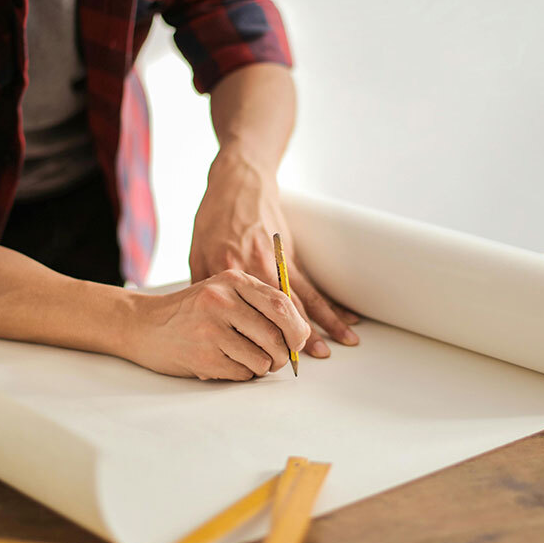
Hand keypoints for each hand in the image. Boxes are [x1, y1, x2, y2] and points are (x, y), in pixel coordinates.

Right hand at [127, 269, 310, 379]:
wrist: (143, 324)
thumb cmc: (192, 312)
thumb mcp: (223, 292)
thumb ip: (259, 304)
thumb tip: (302, 334)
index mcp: (233, 280)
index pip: (282, 304)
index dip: (297, 328)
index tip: (298, 341)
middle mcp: (221, 301)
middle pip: (276, 335)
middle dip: (284, 354)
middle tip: (277, 359)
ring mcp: (210, 329)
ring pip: (262, 359)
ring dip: (261, 367)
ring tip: (246, 360)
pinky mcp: (202, 356)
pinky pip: (242, 373)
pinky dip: (242, 374)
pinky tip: (227, 364)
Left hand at [188, 150, 359, 357]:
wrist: (239, 181)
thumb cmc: (213, 216)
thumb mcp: (196, 251)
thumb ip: (202, 286)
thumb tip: (206, 318)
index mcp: (228, 271)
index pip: (243, 313)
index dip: (255, 337)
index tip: (263, 359)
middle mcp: (255, 268)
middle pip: (278, 310)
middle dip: (295, 337)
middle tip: (308, 361)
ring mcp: (277, 261)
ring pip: (302, 299)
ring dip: (324, 323)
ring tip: (341, 345)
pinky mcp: (290, 255)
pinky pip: (312, 284)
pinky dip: (330, 302)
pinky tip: (346, 317)